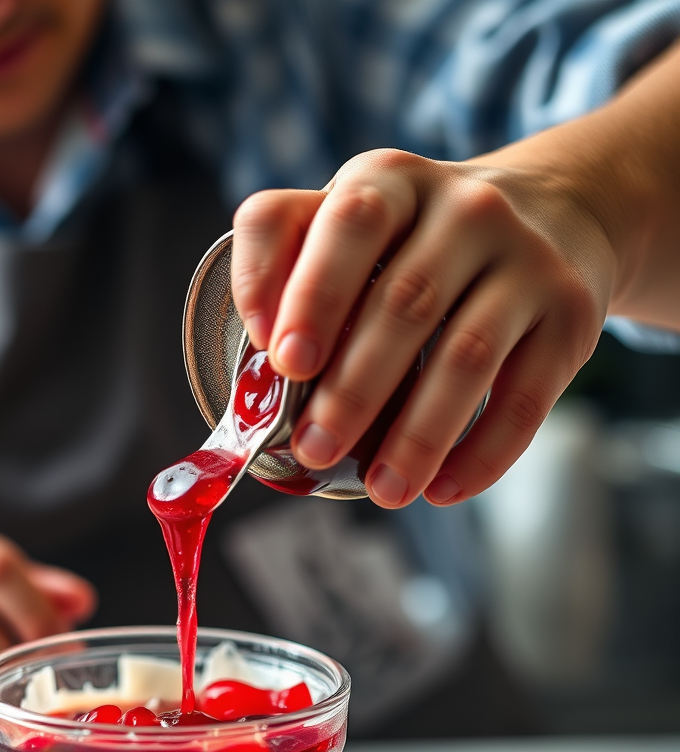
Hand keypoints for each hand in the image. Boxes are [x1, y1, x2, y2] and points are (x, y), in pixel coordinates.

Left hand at [230, 148, 614, 507]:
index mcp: (390, 182)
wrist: (554, 210)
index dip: (314, 292)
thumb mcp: (352, 219)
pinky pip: (526, 397)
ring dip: (417, 435)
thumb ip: (286, 258)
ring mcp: (527, 260)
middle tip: (315, 449)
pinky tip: (443, 488)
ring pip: (466, 357)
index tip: (284, 362)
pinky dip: (483, 452)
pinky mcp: (571, 316)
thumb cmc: (417, 237)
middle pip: (404, 304)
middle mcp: (465, 209)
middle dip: (352, 389)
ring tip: (383, 490)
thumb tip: (258, 349)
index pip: (350, 222)